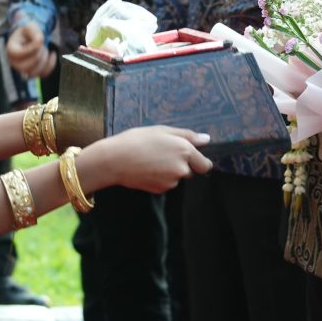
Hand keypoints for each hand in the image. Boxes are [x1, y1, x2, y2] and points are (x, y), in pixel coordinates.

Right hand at [6, 22, 55, 77]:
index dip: (32, 48)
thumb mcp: (30, 26)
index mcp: (11, 50)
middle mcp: (14, 62)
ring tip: (44, 49)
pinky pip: (42, 74)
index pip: (18, 54)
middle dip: (38, 54)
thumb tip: (39, 42)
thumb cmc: (28, 32)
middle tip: (41, 44)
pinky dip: (51, 65)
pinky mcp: (32, 73)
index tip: (39, 40)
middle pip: (27, 65)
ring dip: (44, 59)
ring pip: (35, 72)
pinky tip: (52, 54)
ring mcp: (22, 70)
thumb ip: (34, 31)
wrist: (28, 38)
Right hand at [92, 126, 212, 193]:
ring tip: (151, 159)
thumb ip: (188, 135)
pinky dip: (160, 178)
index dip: (199, 161)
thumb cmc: (137, 140)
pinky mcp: (160, 190)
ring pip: (176, 177)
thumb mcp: (162, 130)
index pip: (205, 164)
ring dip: (169, 171)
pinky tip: (147, 168)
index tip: (189, 156)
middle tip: (162, 153)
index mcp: (185, 151)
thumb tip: (206, 139)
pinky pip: (166, 183)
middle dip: (181, 164)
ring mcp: (171, 181)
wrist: (115, 160)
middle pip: (190, 170)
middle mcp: (182, 168)